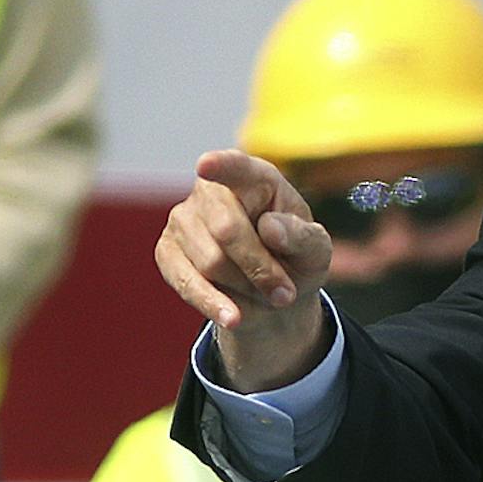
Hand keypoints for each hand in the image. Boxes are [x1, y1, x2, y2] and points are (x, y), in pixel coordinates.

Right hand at [155, 148, 332, 390]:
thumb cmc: (296, 259)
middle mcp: (211, 190)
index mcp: (254, 178)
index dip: (221, 166)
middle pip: (227, 230)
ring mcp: (183, 218)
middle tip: (286, 293)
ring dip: (245, 287)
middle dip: (260, 269)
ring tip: (265, 293)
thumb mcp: (315, 251)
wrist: (271, 294)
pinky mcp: (167, 251)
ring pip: (210, 262)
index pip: (236, 166)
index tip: (206, 165)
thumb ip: (302, 236)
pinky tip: (233, 316)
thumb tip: (269, 227)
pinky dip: (213, 304)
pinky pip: (185, 281)